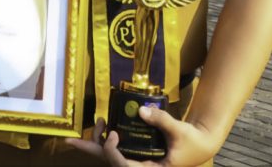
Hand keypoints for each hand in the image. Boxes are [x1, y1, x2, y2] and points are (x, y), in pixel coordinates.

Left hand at [65, 109, 220, 165]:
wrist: (201, 144)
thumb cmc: (192, 142)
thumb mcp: (180, 131)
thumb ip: (161, 120)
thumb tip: (140, 109)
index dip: (111, 152)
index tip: (111, 134)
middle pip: (111, 162)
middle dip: (91, 149)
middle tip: (70, 140)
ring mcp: (139, 161)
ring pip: (112, 156)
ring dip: (99, 142)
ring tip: (99, 121)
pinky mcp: (139, 155)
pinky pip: (118, 150)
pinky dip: (108, 140)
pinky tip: (107, 126)